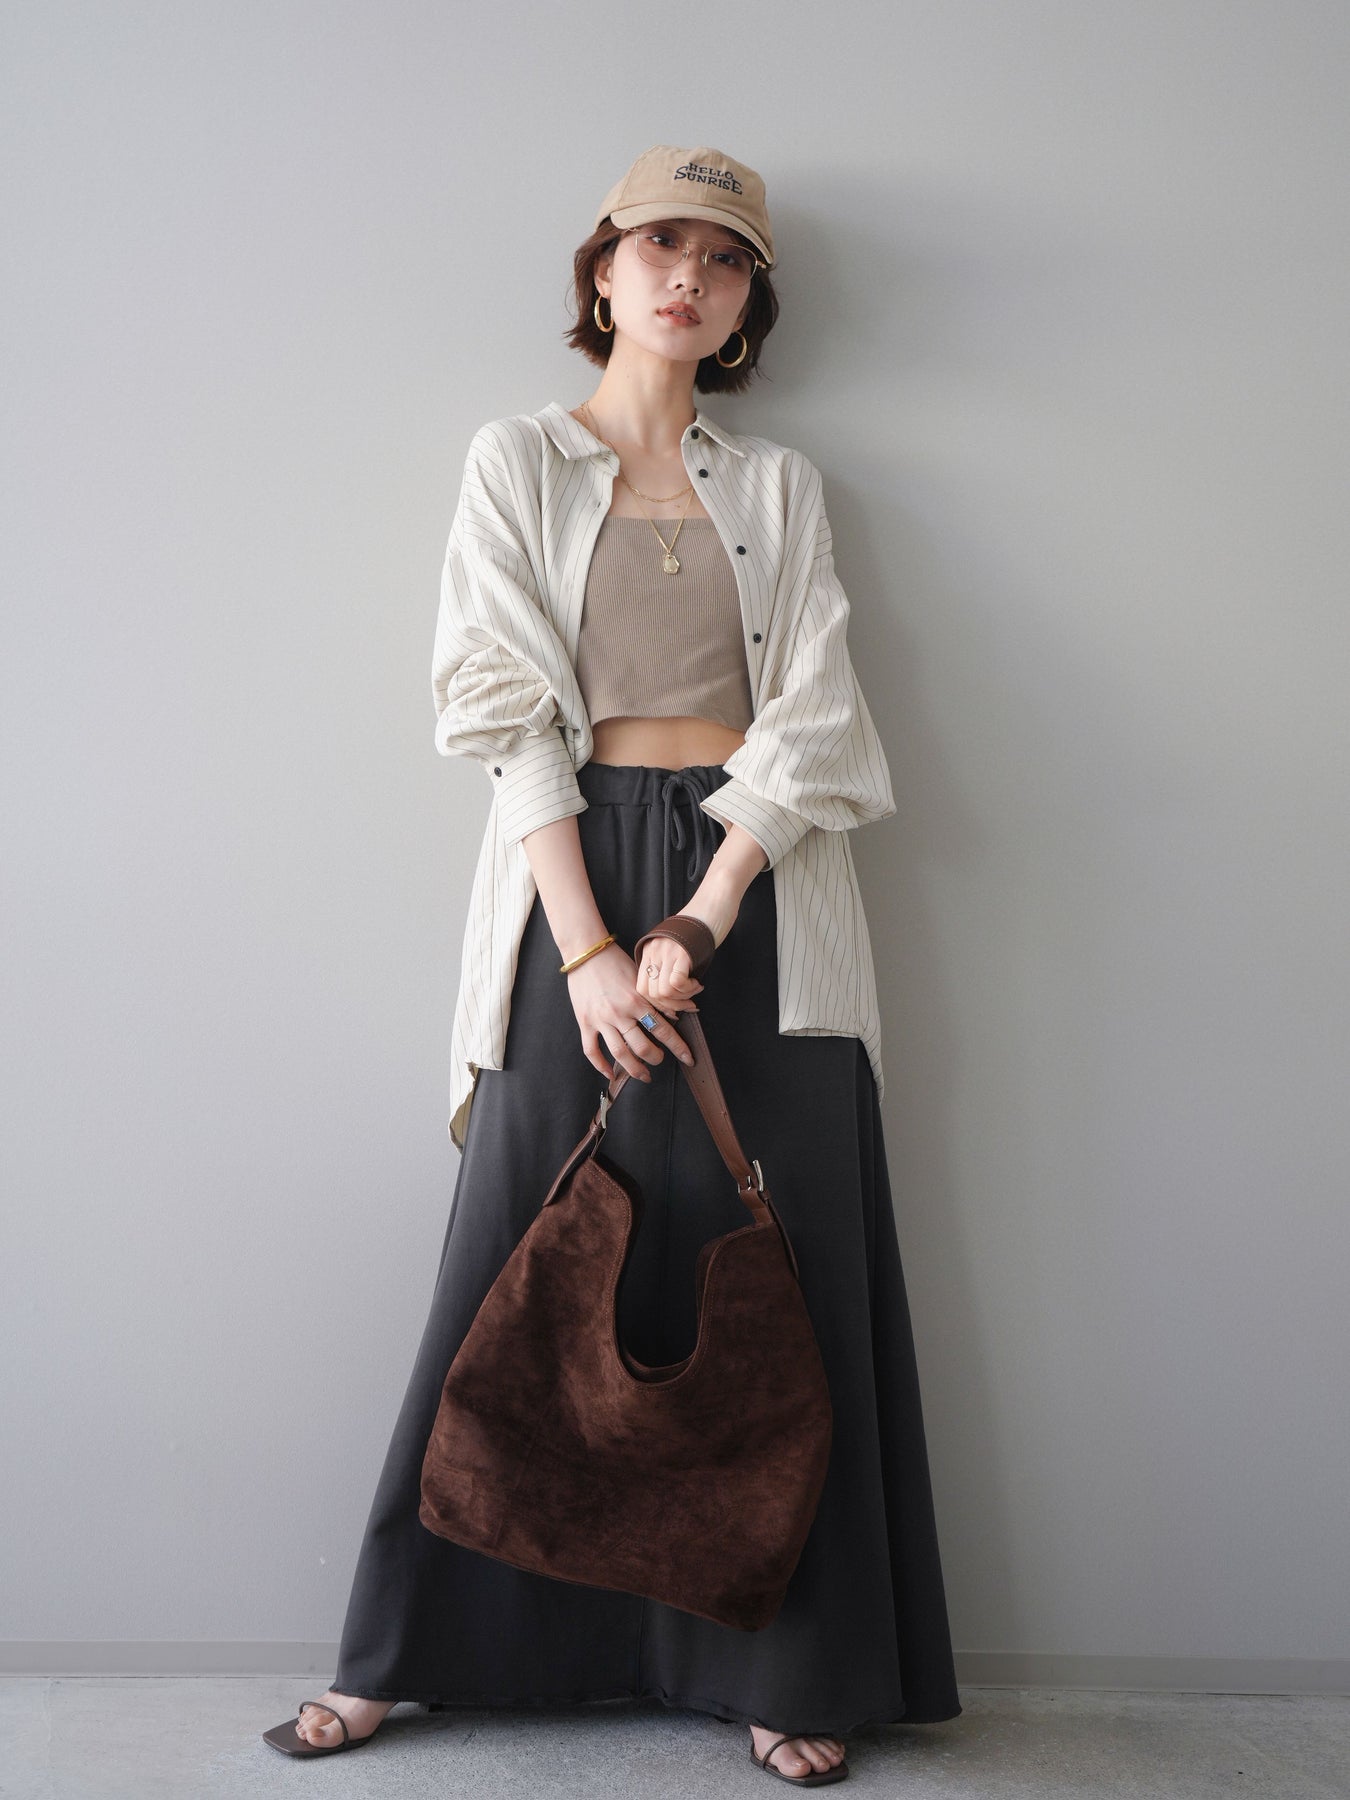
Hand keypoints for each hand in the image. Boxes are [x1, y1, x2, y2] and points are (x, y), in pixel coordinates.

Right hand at [565, 943, 694, 1084]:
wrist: (586, 952)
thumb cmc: (616, 962)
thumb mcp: (641, 977)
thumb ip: (659, 999)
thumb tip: (682, 1013)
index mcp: (637, 1000)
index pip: (663, 1030)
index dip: (678, 1047)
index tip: (688, 1058)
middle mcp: (620, 1013)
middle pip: (642, 1047)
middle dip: (655, 1059)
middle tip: (660, 1060)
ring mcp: (601, 1019)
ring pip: (620, 1053)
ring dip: (634, 1069)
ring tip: (643, 1074)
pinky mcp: (584, 1022)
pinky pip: (591, 1050)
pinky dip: (601, 1066)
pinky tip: (611, 1073)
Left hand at [635, 894, 738, 1016]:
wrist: (713, 906)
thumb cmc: (700, 928)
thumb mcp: (677, 948)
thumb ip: (669, 968)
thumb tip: (673, 998)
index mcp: (649, 951)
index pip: (642, 987)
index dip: (659, 1002)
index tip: (675, 1005)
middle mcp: (653, 952)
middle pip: (650, 993)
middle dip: (671, 1005)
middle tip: (688, 1001)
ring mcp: (666, 952)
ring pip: (662, 992)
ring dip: (682, 998)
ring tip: (695, 988)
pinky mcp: (681, 952)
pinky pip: (676, 983)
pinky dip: (688, 989)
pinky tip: (697, 982)